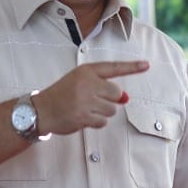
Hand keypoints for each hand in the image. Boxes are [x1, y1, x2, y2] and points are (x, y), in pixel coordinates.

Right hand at [34, 60, 148, 135]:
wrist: (42, 110)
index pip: (114, 68)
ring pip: (112, 109)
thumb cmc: (63, 95)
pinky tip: (83, 117)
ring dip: (103, 112)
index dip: (132, 67)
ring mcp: (85, 100)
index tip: (146, 65)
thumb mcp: (80, 82)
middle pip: (117, 93)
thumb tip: (125, 98)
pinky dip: (96, 122)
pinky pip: (103, 121)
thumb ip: (103, 86)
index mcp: (86, 71)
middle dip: (110, 99)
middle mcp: (87, 83)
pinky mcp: (84, 116)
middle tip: (93, 101)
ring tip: (86, 109)